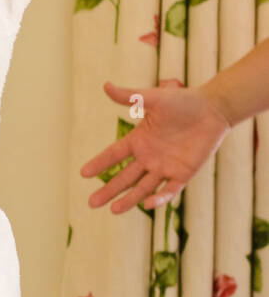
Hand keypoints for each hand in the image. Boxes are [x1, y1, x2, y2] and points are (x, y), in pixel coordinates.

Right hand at [79, 80, 232, 213]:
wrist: (213, 109)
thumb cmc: (183, 101)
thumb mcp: (154, 98)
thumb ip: (130, 96)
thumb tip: (105, 85)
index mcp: (139, 140)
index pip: (114, 155)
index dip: (99, 164)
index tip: (83, 174)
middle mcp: (149, 156)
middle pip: (124, 177)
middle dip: (108, 190)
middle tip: (91, 203)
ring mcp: (165, 167)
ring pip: (143, 188)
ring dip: (129, 199)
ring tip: (113, 211)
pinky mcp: (183, 174)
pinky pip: (169, 190)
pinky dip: (160, 198)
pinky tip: (148, 204)